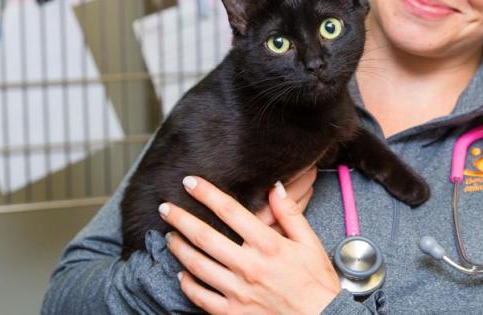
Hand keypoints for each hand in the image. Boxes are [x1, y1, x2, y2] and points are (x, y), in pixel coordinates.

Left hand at [159, 171, 340, 313]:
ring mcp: (238, 290)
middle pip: (204, 236)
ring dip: (179, 248)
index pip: (229, 211)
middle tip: (165, 207)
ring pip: (197, 265)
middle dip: (180, 218)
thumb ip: (290, 213)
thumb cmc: (317, 282)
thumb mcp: (310, 242)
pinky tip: (182, 273)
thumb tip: (275, 188)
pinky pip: (200, 296)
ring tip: (170, 236)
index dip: (207, 193)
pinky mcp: (232, 312)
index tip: (190, 182)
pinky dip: (187, 284)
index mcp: (268, 245)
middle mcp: (248, 266)